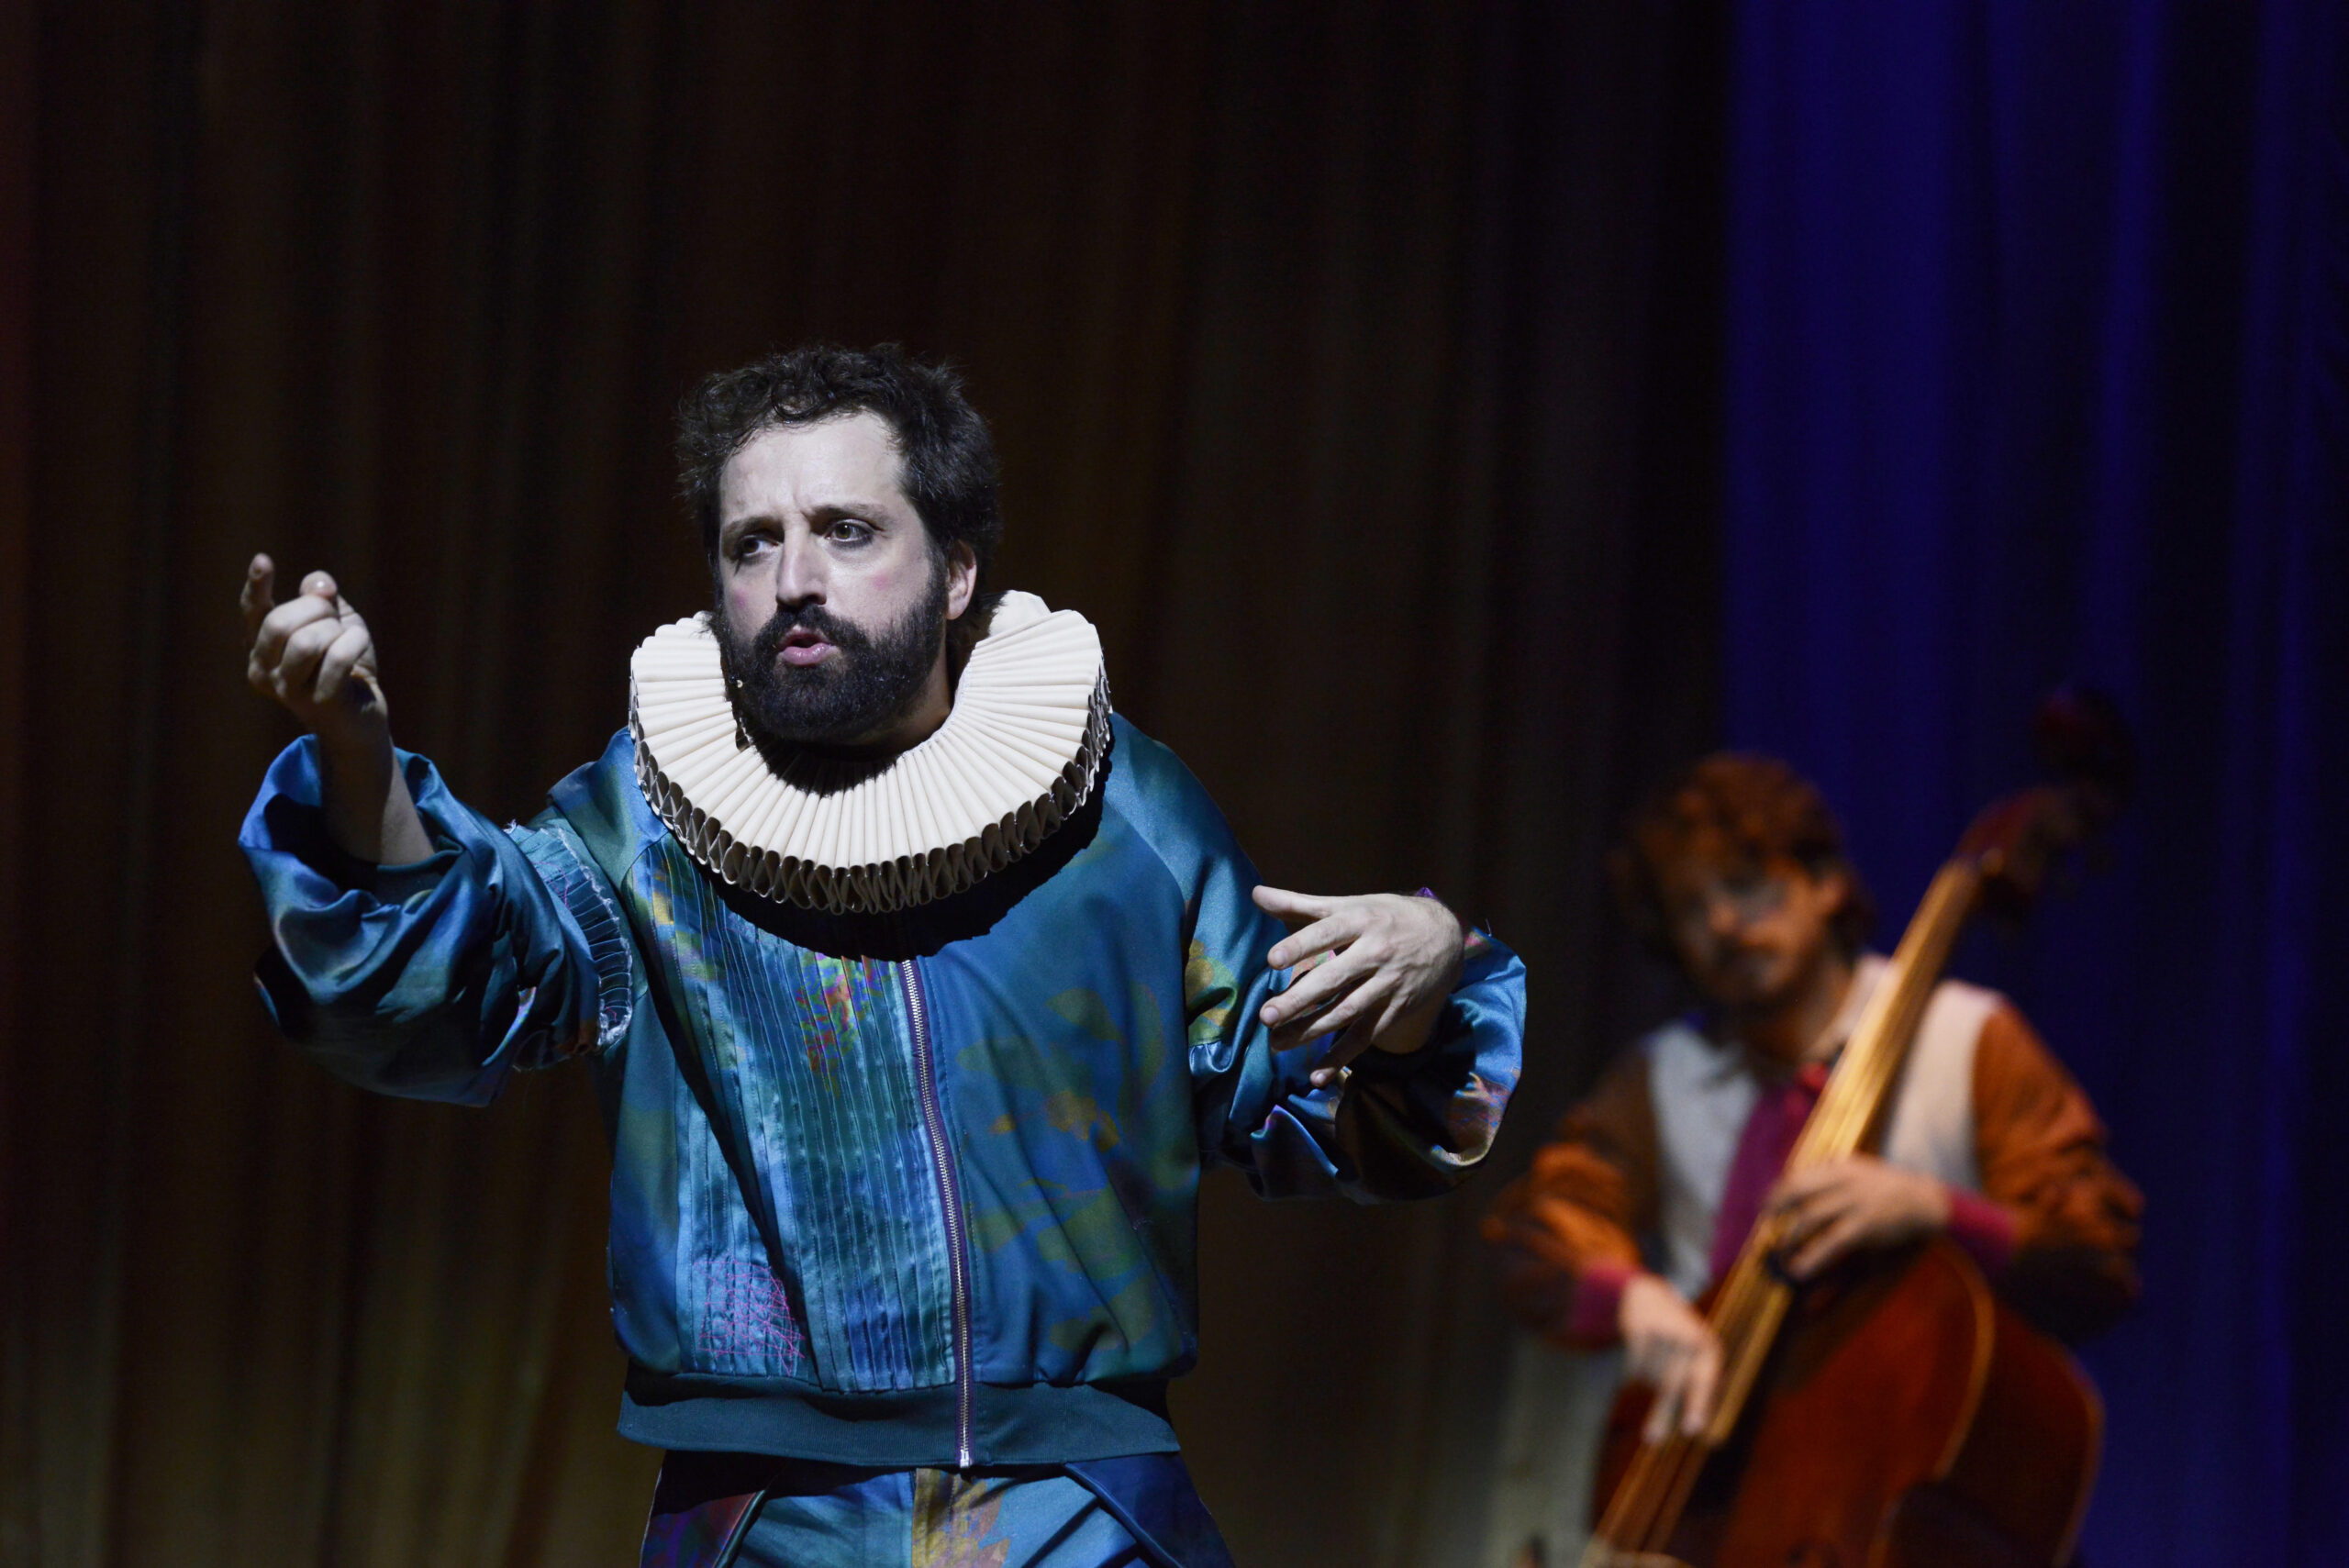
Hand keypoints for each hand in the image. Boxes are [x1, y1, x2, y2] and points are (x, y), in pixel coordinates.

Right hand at [239, 554, 429, 863]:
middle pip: (279, 623)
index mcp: (263, 649)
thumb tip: (317, 583)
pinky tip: (359, 649)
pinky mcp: (315, 703)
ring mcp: (286, 690)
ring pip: (306, 641)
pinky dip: (353, 644)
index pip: (253, 613)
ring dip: (337, 631)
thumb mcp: (337, 624)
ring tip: (348, 639)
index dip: (256, 586)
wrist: (363, 720)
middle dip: (316, 609)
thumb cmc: (346, 668)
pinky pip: (335, 658)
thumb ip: (323, 600)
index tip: (263, 561)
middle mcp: (264, 671)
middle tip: (336, 617)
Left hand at [1252, 888, 1463, 1085]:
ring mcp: (1387, 984)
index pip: (1327, 933)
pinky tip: (1317, 1075)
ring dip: (1311, 1031)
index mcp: (1361, 921)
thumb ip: (1300, 904)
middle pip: (1334, 979)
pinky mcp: (1395, 1010)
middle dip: (1300, 999)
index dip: (1301, 946)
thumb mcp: (1349, 905)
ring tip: (1277, 1043)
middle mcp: (1375, 953)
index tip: (1272, 960)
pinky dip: (1342, 1057)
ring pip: (1346, 1012)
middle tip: (1267, 1015)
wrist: (1444, 937)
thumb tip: (1256, 894)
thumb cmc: (1385, 917)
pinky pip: (1366, 1036)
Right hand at [1620, 1273, 1720, 1442]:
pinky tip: (1637, 1350)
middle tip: (1653, 1440)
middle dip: (1662, 1414)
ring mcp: (1663, 1331)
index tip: (1691, 1430)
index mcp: (1708, 1346)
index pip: (1704, 1380)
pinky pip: (1632, 1368)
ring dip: (1646, 1379)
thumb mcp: (1695, 1353)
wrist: (1649, 1293)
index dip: (1697, 1406)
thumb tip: (1694, 1429)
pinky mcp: (1639, 1329)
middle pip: (1671, 1384)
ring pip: (1649, 1378)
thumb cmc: (1676, 1336)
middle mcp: (1688, 1337)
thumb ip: (1697, 1383)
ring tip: (1652, 1356)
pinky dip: (1631, 1370)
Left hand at [1766, 1155, 1951, 1280]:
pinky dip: (1812, 1256)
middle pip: (1796, 1190)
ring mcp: (1854, 1201)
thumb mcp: (1861, 1171)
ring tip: (1781, 1254)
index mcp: (1841, 1166)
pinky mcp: (1865, 1225)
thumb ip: (1833, 1175)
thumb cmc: (1890, 1188)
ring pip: (1810, 1217)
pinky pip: (1831, 1241)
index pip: (1798, 1175)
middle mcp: (1844, 1180)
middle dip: (1775, 1209)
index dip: (1777, 1191)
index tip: (1765, 1206)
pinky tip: (1800, 1269)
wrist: (1927, 1200)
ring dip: (1790, 1237)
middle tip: (1765, 1227)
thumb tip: (1801, 1186)